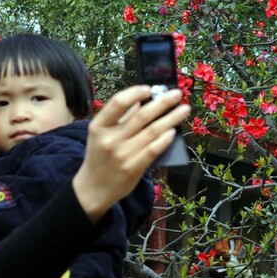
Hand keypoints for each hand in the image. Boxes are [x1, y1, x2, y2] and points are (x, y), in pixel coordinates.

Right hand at [72, 86, 188, 221]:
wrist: (93, 188)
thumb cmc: (99, 157)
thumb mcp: (102, 134)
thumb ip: (121, 118)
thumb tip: (142, 100)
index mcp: (99, 126)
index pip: (118, 102)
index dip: (135, 92)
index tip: (150, 89)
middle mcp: (110, 139)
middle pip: (141, 116)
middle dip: (163, 102)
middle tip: (177, 94)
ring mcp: (122, 154)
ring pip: (152, 131)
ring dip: (171, 118)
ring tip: (183, 110)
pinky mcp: (133, 168)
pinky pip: (153, 150)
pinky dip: (165, 139)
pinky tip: (173, 131)